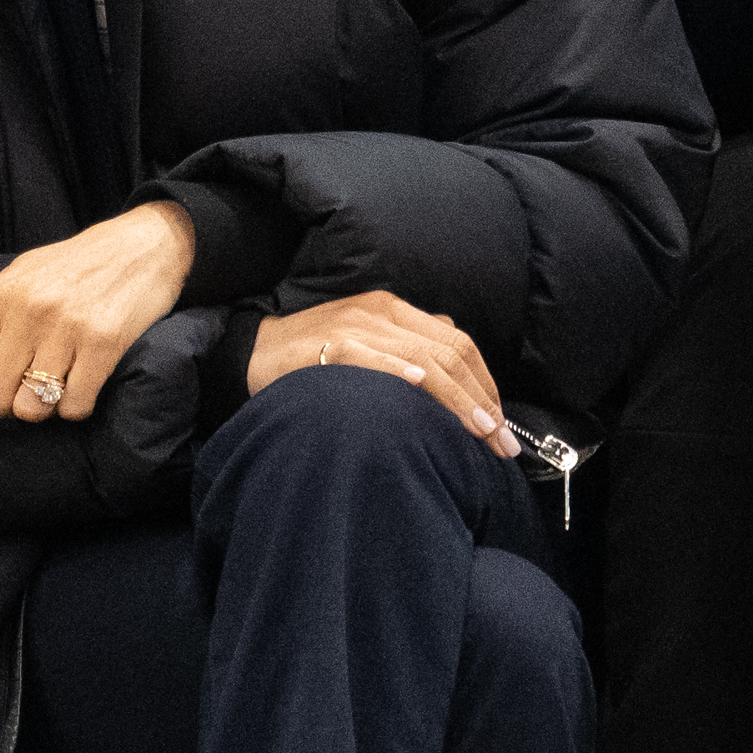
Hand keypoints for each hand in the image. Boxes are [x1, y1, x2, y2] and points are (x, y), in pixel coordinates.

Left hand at [0, 200, 196, 428]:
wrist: (141, 245)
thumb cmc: (69, 267)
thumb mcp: (14, 281)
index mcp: (0, 297)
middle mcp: (29, 313)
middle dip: (0, 410)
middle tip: (14, 396)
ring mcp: (68, 329)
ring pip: (32, 410)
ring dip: (40, 410)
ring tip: (50, 387)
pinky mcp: (106, 344)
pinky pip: (75, 407)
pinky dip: (75, 407)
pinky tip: (80, 384)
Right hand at [247, 291, 521, 459]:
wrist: (251, 352)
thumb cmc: (311, 356)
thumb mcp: (366, 339)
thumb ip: (407, 341)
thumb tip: (451, 344)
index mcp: (393, 309)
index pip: (457, 342)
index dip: (486, 384)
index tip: (500, 424)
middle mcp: (380, 312)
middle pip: (450, 352)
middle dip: (483, 400)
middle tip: (501, 442)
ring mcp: (355, 326)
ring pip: (424, 358)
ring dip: (458, 399)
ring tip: (479, 433)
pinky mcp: (329, 344)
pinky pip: (373, 356)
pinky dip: (401, 371)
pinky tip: (420, 388)